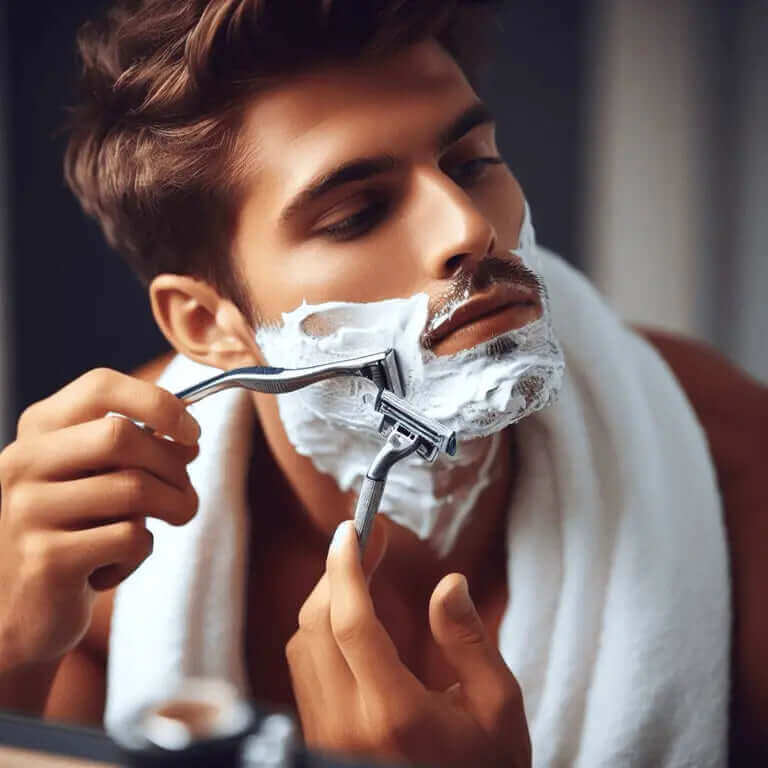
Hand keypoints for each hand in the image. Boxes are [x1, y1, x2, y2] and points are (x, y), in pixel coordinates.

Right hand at [0, 368, 199, 670]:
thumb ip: (137, 452)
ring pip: (135, 490)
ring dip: (174, 507)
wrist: (15, 609)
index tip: (191, 432)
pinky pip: (129, 539)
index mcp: (38, 431)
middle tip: (186, 492)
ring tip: (172, 520)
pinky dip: (141, 553)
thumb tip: (189, 440)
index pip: (101, 386)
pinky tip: (115, 565)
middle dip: (173, 465)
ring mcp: (27, 510)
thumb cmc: (69, 530)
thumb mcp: (96, 480)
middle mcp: (23, 462)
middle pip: (123, 437)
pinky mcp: (45, 559)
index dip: (159, 403)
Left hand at [286, 519, 530, 767]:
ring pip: (302, 643)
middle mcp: (347, 723)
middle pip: (318, 624)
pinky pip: (303, 667)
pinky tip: (350, 616)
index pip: (351, 623)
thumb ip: (470, 641)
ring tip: (360, 572)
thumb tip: (448, 582)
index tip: (354, 528)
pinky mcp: (318, 738)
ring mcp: (326, 733)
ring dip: (326, 597)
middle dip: (337, 571)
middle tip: (367, 541)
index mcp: (395, 713)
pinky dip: (319, 628)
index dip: (347, 567)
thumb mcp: (499, 708)